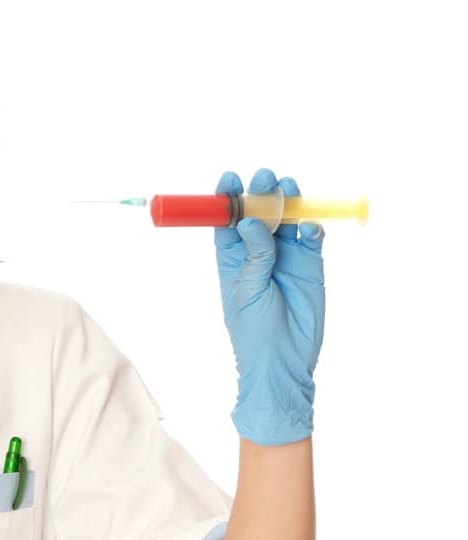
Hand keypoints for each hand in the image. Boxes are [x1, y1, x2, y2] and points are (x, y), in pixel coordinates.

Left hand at [215, 167, 325, 445]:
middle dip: (261, 192)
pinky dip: (310, 227)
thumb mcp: (248, 292)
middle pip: (260, 213)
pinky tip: (307, 229)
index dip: (228, 199)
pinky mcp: (310, 264)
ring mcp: (286, 256)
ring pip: (287, 218)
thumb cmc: (254, 332)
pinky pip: (311, 236)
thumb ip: (254, 256)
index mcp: (233, 259)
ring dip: (288, 201)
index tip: (230, 179)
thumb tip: (249, 222)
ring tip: (288, 187)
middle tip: (265, 178)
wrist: (283, 361)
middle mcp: (259, 252)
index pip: (228, 221)